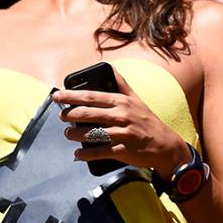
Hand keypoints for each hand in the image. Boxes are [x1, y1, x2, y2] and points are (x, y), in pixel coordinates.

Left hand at [52, 68, 191, 176]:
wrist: (165, 145)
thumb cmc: (148, 121)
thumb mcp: (136, 99)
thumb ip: (122, 84)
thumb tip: (111, 68)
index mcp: (122, 102)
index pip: (91, 96)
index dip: (71, 95)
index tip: (57, 95)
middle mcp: (122, 116)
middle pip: (88, 113)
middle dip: (70, 115)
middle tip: (61, 116)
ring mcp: (123, 134)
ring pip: (92, 133)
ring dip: (75, 134)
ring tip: (68, 134)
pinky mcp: (124, 150)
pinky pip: (100, 152)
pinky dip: (86, 154)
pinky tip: (78, 153)